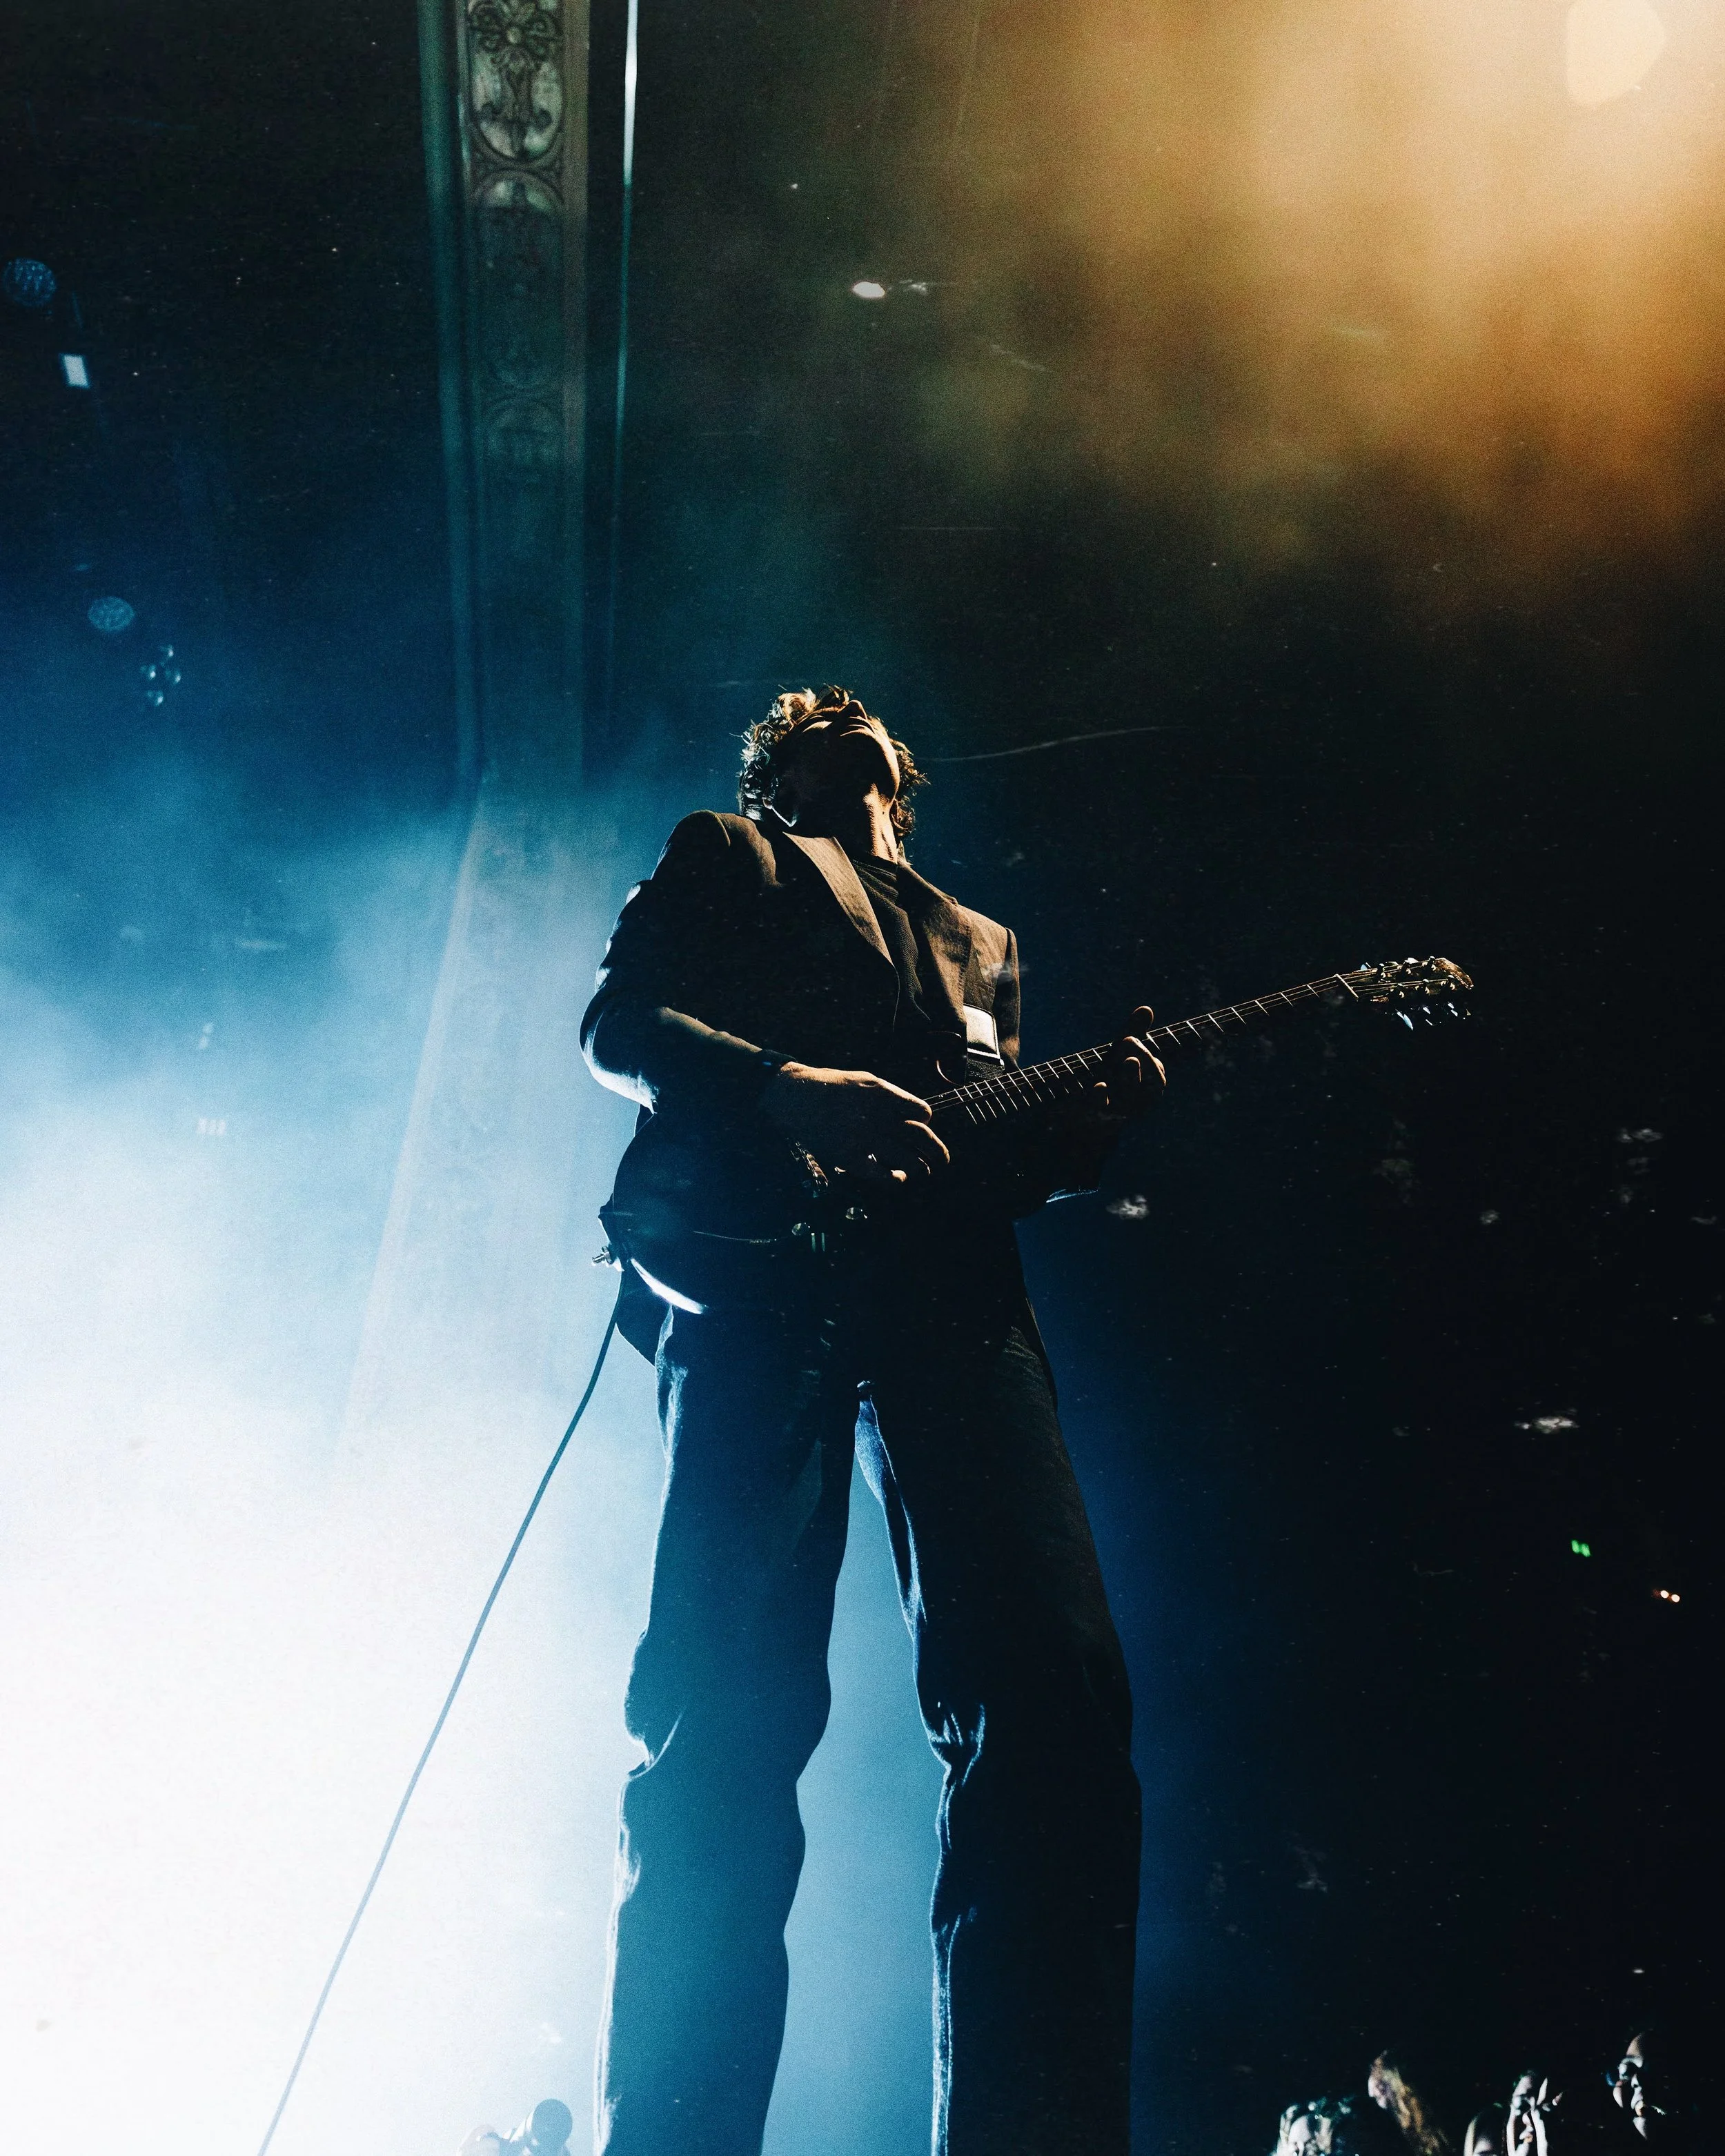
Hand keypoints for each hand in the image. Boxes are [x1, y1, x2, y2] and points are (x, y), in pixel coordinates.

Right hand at [760, 1062, 950, 1181]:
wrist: (797, 1096)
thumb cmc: (831, 1087)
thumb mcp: (865, 1080)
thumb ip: (890, 1096)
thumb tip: (913, 1114)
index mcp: (884, 1094)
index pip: (922, 1112)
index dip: (926, 1122)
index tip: (922, 1126)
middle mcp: (878, 1116)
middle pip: (921, 1138)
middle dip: (938, 1152)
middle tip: (943, 1160)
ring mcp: (864, 1138)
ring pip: (908, 1158)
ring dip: (921, 1167)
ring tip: (923, 1171)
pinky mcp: (850, 1156)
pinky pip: (882, 1174)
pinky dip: (896, 1178)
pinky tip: (899, 1178)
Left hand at [1092, 1005, 1164, 1117]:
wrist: (1089, 1112)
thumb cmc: (1112, 1078)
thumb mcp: (1121, 1054)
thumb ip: (1134, 1032)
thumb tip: (1146, 1008)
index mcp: (1151, 1086)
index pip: (1156, 1068)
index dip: (1142, 1051)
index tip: (1126, 1038)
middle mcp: (1142, 1100)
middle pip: (1153, 1082)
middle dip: (1144, 1059)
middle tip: (1127, 1040)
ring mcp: (1123, 1110)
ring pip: (1133, 1095)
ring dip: (1132, 1076)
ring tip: (1130, 1060)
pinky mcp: (1100, 1115)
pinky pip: (1104, 1109)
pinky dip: (1102, 1097)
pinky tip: (1100, 1086)